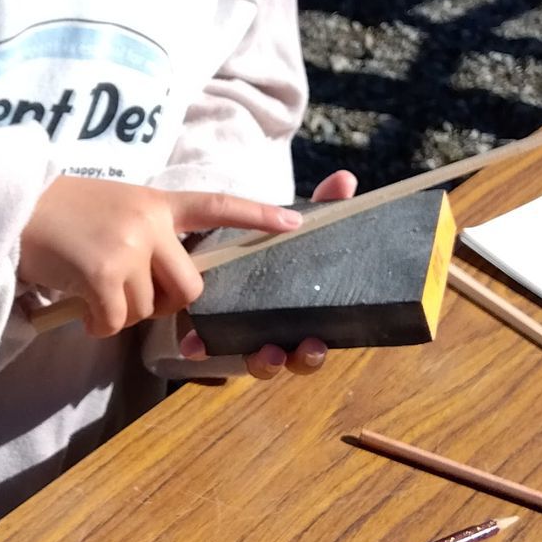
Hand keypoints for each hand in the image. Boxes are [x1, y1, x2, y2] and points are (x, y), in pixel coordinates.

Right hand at [19, 177, 302, 338]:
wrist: (5, 207)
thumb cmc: (55, 215)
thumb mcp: (111, 209)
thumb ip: (145, 234)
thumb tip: (163, 285)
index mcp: (154, 201)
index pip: (215, 205)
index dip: (256, 216)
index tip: (293, 223)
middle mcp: (148, 221)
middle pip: (188, 286)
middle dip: (162, 302)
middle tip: (125, 293)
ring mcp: (128, 246)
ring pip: (147, 310)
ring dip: (119, 312)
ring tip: (87, 285)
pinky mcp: (103, 273)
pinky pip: (116, 323)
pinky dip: (96, 324)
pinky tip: (77, 304)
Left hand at [179, 169, 357, 379]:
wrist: (222, 242)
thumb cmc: (274, 243)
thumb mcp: (299, 225)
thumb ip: (323, 205)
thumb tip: (345, 179)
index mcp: (300, 314)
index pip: (315, 344)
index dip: (316, 352)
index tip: (317, 341)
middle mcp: (275, 332)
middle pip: (290, 361)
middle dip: (296, 361)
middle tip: (300, 348)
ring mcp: (244, 334)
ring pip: (256, 362)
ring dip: (262, 362)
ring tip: (265, 350)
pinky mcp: (211, 328)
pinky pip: (208, 348)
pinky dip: (204, 347)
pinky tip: (196, 344)